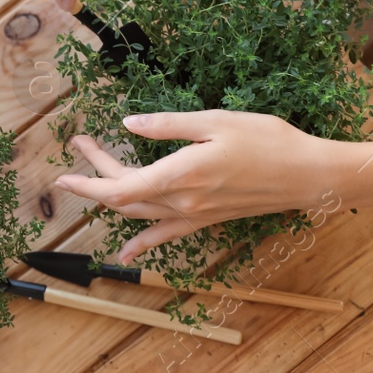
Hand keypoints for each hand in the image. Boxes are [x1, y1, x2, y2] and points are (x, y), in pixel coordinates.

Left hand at [53, 111, 343, 263]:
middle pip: (125, 198)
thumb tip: (128, 125)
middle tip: (82, 145)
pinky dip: (143, 241)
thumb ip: (167, 126)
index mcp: (180, 174)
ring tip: (91, 179)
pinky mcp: (209, 219)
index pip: (119, 187)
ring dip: (112, 199)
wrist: (309, 176)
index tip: (63, 171)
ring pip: (141, 215)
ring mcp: (196, 215)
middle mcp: (183, 202)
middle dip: (96, 175)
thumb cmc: (267, 140)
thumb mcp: (214, 121)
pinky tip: (127, 251)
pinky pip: (167, 234)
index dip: (87, 181)